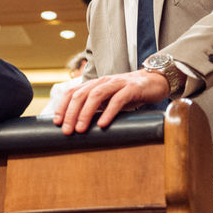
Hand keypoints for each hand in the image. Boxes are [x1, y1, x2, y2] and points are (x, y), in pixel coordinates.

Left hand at [52, 69, 169, 134]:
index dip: (62, 106)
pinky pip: (118, 99)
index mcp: (95, 84)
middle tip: (67, 130)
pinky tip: (102, 124)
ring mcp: (118, 83)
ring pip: (96, 95)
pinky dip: (108, 112)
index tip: (57, 122)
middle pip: (81, 95)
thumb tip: (78, 124)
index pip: (73, 92)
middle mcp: (103, 81)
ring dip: (86, 113)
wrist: (155, 81)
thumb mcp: (109, 100)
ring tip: (80, 129)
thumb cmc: (129, 93)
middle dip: (71, 113)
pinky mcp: (132, 88)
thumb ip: (96, 107)